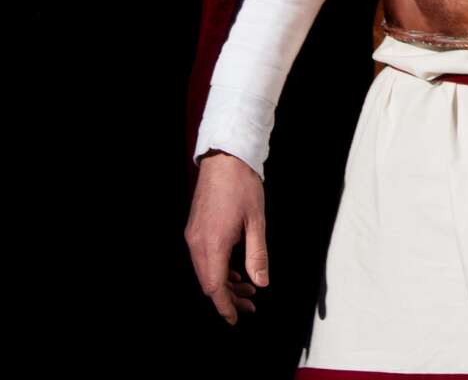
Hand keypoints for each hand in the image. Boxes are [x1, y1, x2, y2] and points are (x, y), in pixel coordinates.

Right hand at [184, 151, 267, 324]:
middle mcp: (197, 244)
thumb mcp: (257, 222)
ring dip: (225, 283)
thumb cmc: (243, 186)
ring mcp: (193, 237)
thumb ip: (258, 255)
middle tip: (251, 305)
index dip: (226, 306)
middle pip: (209, 283)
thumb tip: (262, 283)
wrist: (224, 159)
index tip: (237, 319)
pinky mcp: (194, 230)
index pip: (214, 287)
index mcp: (213, 245)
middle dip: (229, 298)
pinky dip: (219, 269)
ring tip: (248, 290)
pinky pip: (204, 259)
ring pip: (206, 272)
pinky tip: (236, 272)